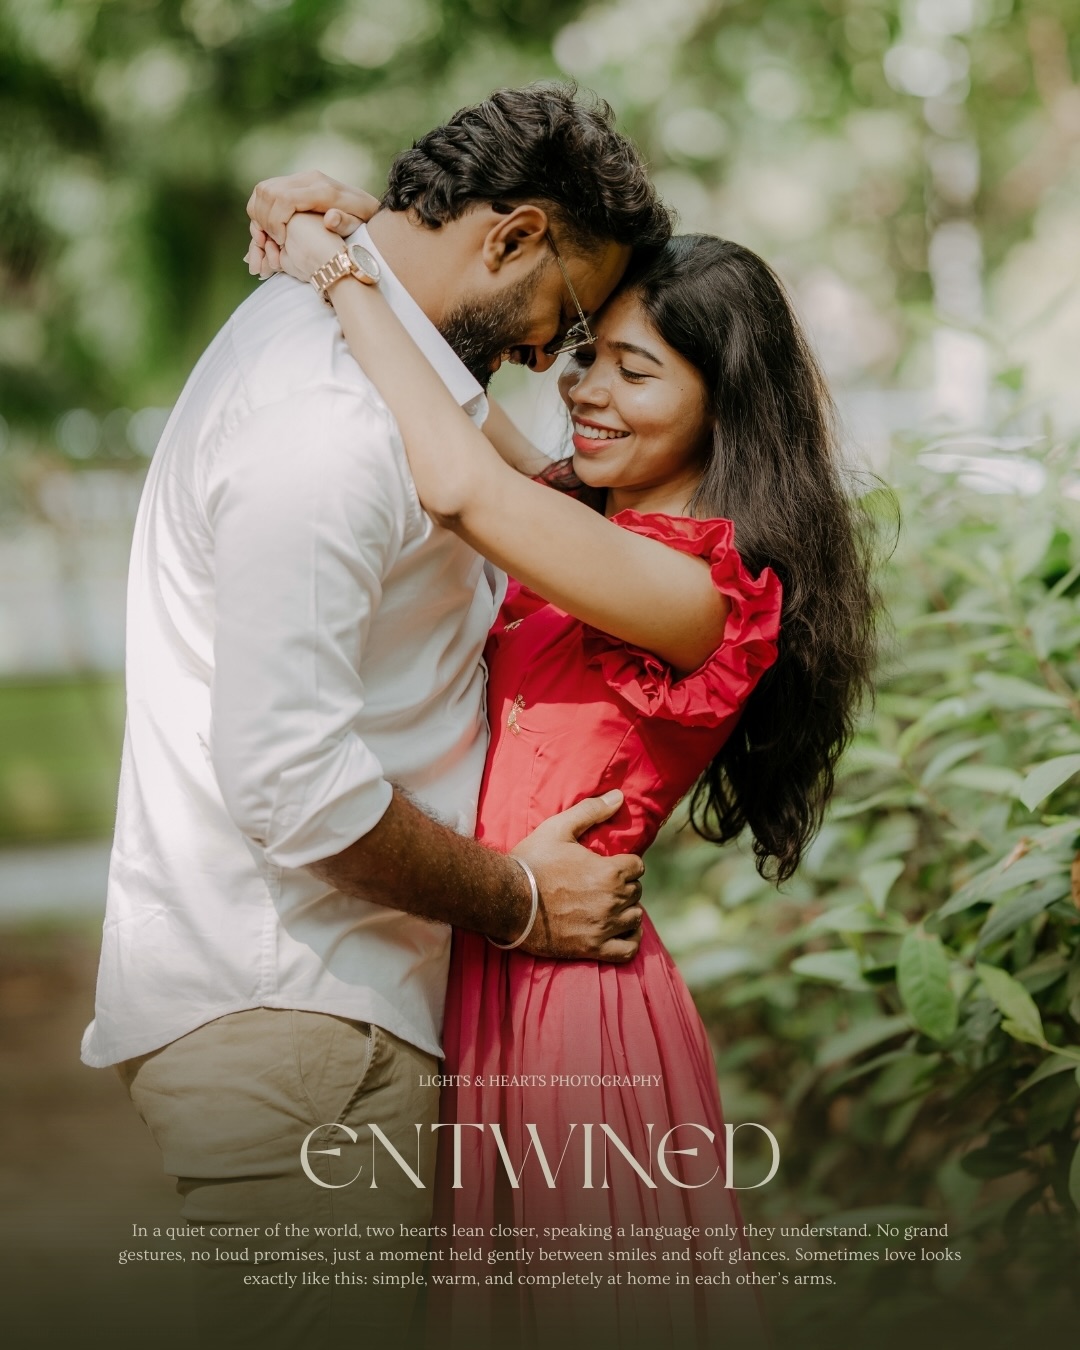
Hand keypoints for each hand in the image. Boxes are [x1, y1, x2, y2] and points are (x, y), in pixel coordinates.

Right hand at [245, 170, 378, 278]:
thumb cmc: (364, 221)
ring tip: (270, 236)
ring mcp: (301, 178)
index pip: (284, 198)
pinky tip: (269, 227)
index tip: (281, 241)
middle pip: (268, 191)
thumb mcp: (360, 226)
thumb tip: (330, 219)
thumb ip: (345, 223)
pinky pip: (266, 190)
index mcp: (323, 190)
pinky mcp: (295, 182)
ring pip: (263, 189)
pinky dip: (260, 209)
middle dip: (264, 219)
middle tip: (273, 241)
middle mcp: (309, 178)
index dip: (275, 221)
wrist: (367, 205)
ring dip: (259, 214)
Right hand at [511, 790, 644, 963]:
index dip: (624, 863)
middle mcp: (613, 901)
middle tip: (601, 884)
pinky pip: (628, 950)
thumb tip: (619, 796)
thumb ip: (591, 811)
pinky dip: (630, 941)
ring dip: (625, 911)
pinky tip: (621, 932)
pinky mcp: (592, 948)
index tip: (609, 865)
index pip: (637, 867)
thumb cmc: (531, 862)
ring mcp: (604, 927)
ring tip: (608, 906)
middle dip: (623, 886)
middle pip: (636, 892)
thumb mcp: (558, 828)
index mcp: (610, 872)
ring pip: (634, 918)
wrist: (505, 900)